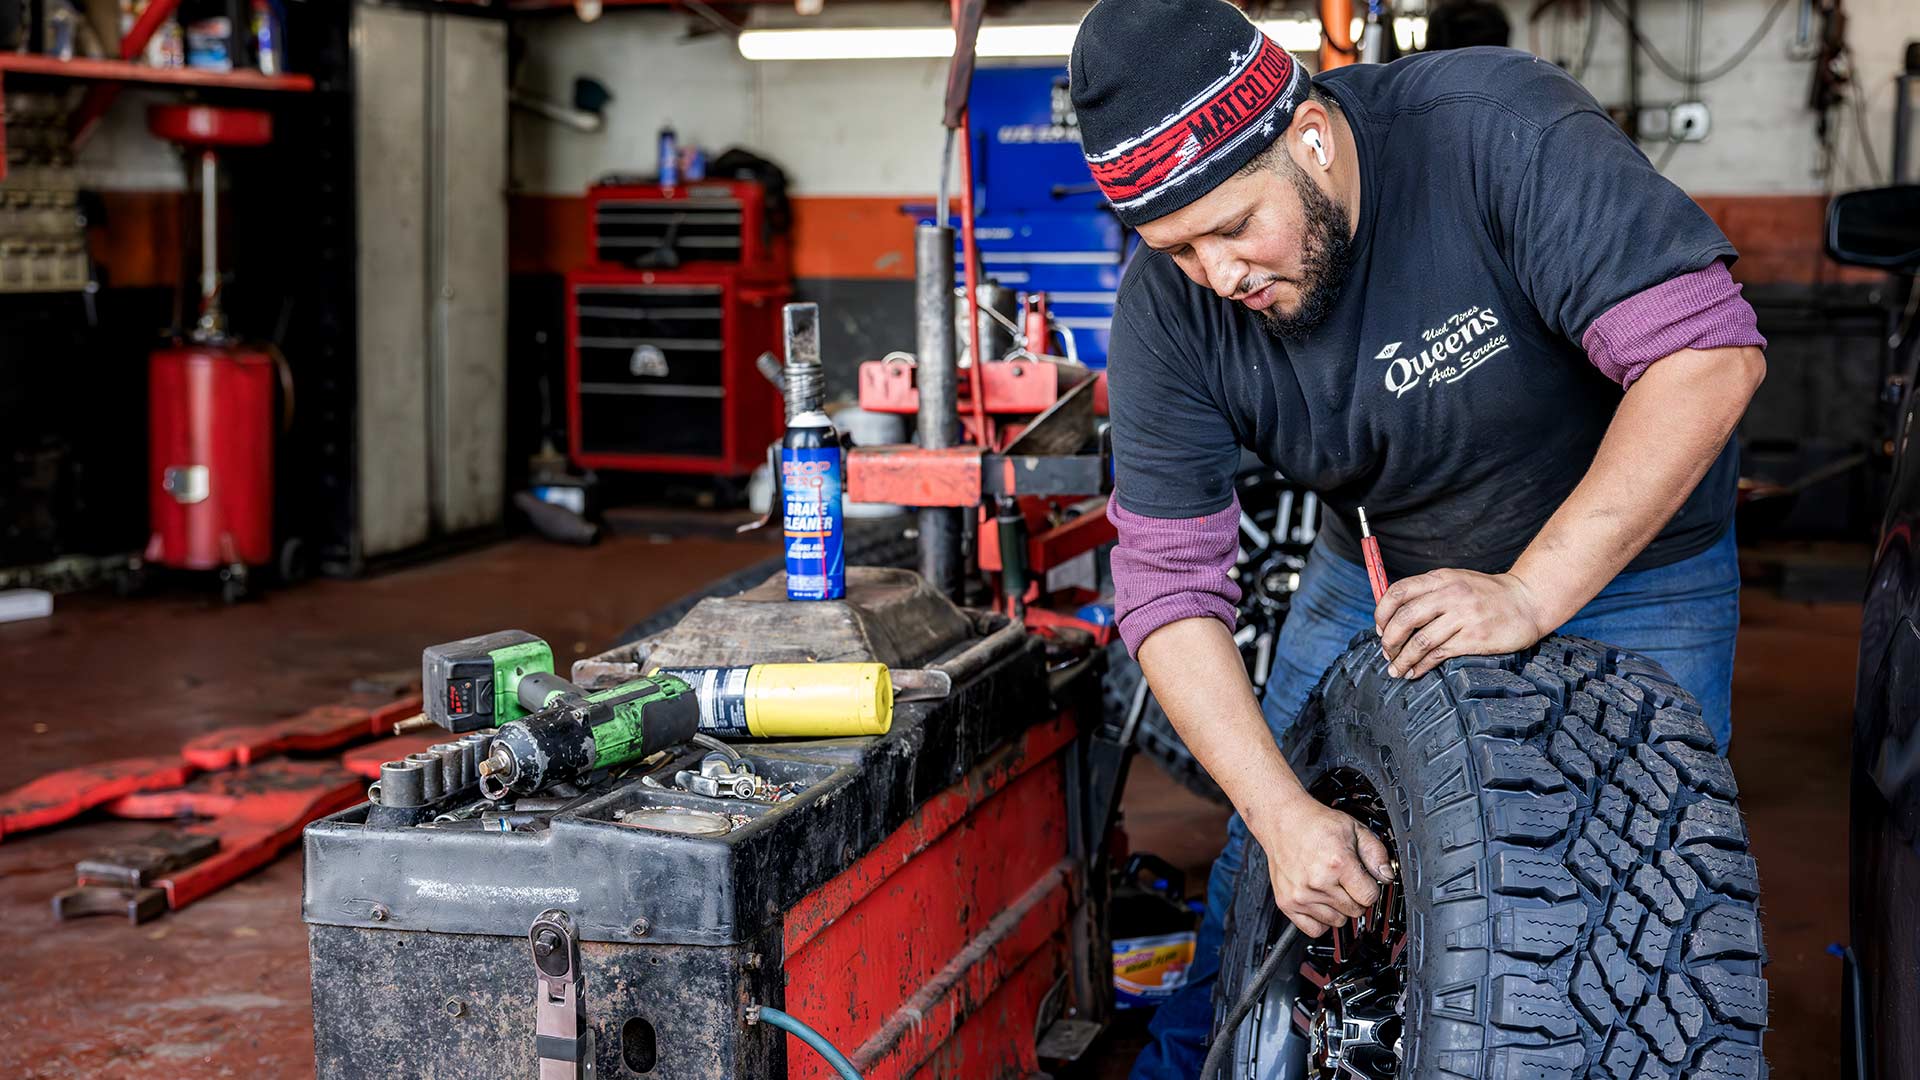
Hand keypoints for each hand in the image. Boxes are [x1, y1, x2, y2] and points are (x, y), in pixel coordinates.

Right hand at [1252, 796, 1394, 938]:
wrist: (1283, 821)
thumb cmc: (1316, 825)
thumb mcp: (1355, 829)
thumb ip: (1377, 853)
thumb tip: (1387, 876)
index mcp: (1338, 863)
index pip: (1370, 897)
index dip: (1371, 888)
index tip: (1362, 880)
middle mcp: (1318, 881)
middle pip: (1355, 911)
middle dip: (1355, 897)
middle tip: (1344, 880)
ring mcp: (1301, 895)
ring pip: (1337, 922)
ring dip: (1338, 908)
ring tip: (1329, 886)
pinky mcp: (1287, 903)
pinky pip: (1315, 929)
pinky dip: (1320, 920)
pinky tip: (1319, 901)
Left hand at [1373, 568, 1550, 679]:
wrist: (1527, 601)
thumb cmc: (1488, 595)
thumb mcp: (1456, 582)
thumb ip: (1428, 593)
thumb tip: (1393, 616)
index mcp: (1441, 579)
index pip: (1398, 592)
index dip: (1382, 613)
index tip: (1379, 629)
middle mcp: (1450, 595)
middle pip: (1404, 619)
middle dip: (1388, 641)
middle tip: (1386, 653)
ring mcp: (1463, 616)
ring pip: (1419, 641)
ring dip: (1401, 659)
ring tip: (1395, 670)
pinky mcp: (1474, 638)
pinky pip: (1437, 655)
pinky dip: (1420, 666)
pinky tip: (1414, 672)